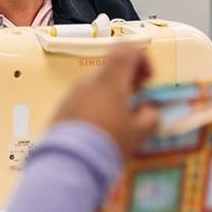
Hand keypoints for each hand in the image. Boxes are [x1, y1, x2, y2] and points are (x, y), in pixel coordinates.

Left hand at [52, 44, 159, 158]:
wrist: (69, 161)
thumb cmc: (109, 142)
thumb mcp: (139, 132)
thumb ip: (151, 115)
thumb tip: (148, 109)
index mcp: (109, 80)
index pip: (126, 49)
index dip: (142, 59)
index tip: (147, 80)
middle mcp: (88, 81)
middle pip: (111, 70)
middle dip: (126, 82)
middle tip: (135, 104)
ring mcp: (71, 94)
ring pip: (96, 87)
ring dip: (110, 97)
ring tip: (116, 122)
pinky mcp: (61, 108)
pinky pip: (82, 100)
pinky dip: (94, 107)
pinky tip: (98, 130)